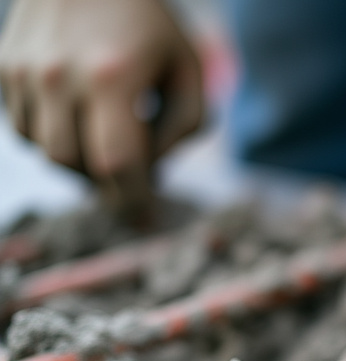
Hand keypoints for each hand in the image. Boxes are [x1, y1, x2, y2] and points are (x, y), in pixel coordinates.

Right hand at [0, 0, 202, 215]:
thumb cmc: (149, 20)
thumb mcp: (188, 69)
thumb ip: (186, 127)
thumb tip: (156, 171)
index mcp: (112, 78)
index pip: (118, 164)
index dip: (133, 198)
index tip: (147, 217)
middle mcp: (58, 76)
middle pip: (77, 165)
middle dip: (106, 183)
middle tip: (130, 181)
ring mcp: (23, 70)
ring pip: (45, 151)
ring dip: (78, 162)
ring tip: (105, 142)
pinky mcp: (3, 65)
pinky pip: (22, 127)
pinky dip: (51, 137)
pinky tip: (77, 120)